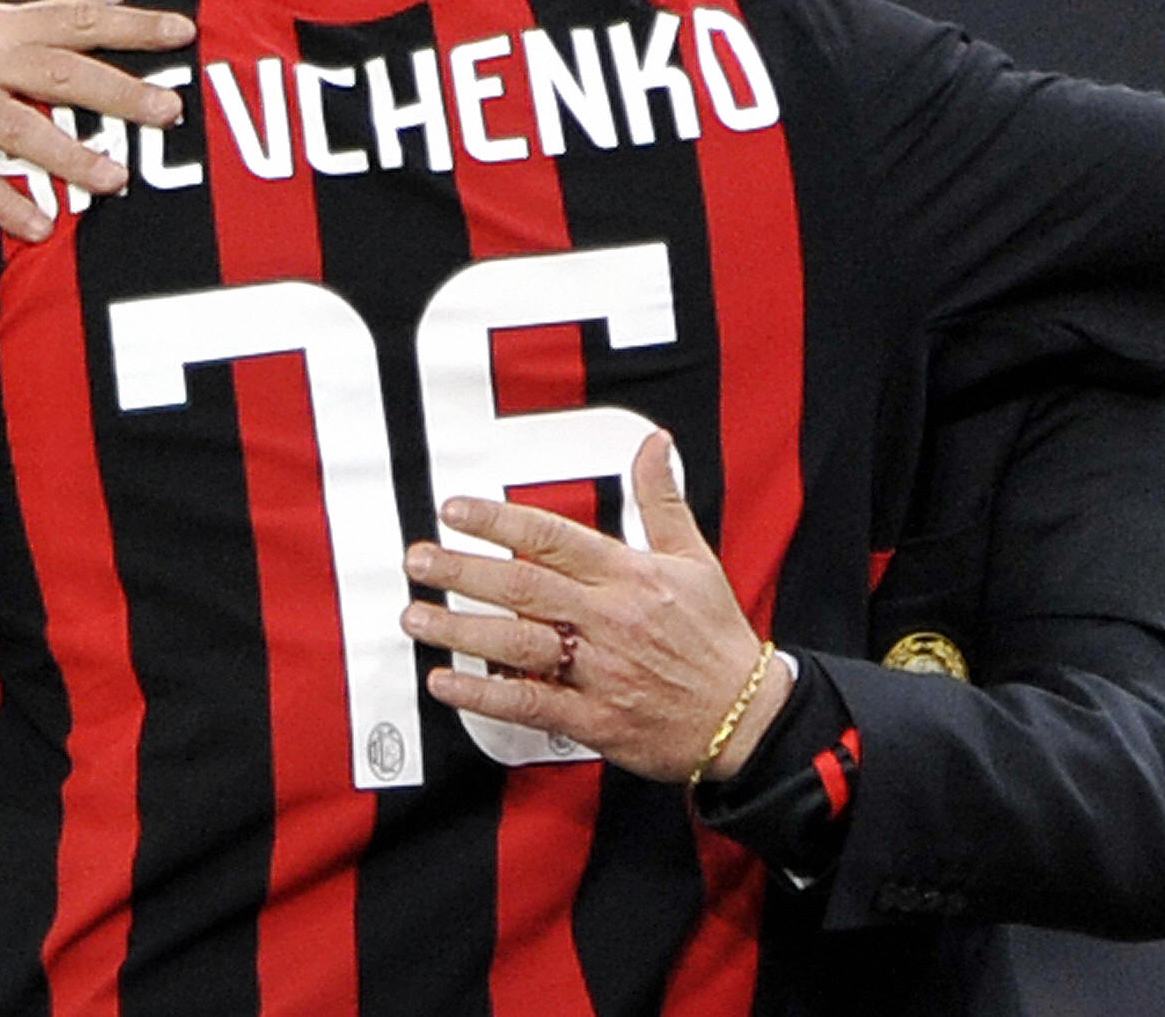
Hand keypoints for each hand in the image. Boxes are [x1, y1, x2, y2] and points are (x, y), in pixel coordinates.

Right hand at [0, 0, 196, 240]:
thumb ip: (37, 19)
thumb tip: (110, 1)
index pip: (74, 18)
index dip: (130, 25)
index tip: (181, 32)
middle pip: (59, 69)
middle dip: (118, 90)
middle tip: (168, 110)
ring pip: (20, 125)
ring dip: (71, 155)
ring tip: (115, 181)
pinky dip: (4, 203)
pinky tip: (38, 227)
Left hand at [400, 432, 787, 784]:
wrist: (747, 718)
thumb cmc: (716, 638)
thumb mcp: (695, 559)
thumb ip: (661, 499)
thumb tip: (654, 442)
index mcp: (629, 576)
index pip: (552, 538)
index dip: (498, 522)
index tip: (453, 510)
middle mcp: (610, 619)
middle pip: (524, 587)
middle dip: (463, 570)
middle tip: (418, 559)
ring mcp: (601, 671)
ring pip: (519, 644)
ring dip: (461, 629)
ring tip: (417, 616)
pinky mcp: (596, 720)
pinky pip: (531, 703)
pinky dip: (484, 695)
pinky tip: (445, 683)